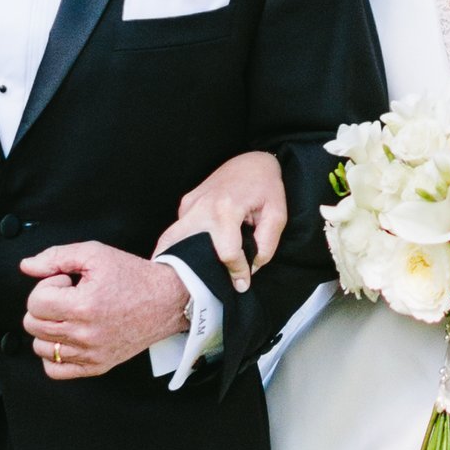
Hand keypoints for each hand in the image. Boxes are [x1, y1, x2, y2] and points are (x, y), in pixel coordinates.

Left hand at [20, 241, 188, 379]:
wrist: (166, 300)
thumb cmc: (132, 277)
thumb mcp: (95, 254)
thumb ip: (56, 257)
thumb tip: (27, 266)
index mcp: (83, 306)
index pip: (35, 302)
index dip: (48, 286)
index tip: (67, 282)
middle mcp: (86, 334)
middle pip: (33, 324)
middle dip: (46, 305)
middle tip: (69, 296)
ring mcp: (91, 354)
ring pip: (40, 347)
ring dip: (48, 329)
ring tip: (70, 315)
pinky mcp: (97, 366)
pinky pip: (55, 370)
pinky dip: (54, 354)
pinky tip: (67, 337)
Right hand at [156, 150, 285, 292]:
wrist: (251, 160)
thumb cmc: (266, 186)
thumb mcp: (277, 215)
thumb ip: (266, 245)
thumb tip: (251, 268)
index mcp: (226, 208)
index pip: (226, 253)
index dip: (236, 272)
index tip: (241, 283)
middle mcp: (202, 206)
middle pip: (184, 249)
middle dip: (191, 273)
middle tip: (197, 289)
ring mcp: (189, 204)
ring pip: (172, 239)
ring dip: (176, 259)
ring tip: (181, 279)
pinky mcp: (185, 203)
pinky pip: (179, 230)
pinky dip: (181, 245)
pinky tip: (191, 255)